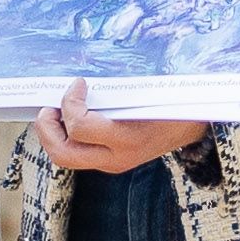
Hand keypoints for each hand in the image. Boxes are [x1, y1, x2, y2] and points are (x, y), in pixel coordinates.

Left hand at [34, 82, 211, 174]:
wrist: (193, 127)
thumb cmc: (171, 103)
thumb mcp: (148, 92)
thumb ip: (114, 89)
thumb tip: (82, 77)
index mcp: (127, 138)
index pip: (81, 127)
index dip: (70, 102)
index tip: (78, 83)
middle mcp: (116, 157)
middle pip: (64, 154)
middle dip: (47, 130)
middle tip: (48, 107)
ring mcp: (112, 163)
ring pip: (66, 158)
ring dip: (52, 135)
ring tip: (54, 112)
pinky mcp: (109, 162)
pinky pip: (77, 154)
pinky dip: (65, 136)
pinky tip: (68, 118)